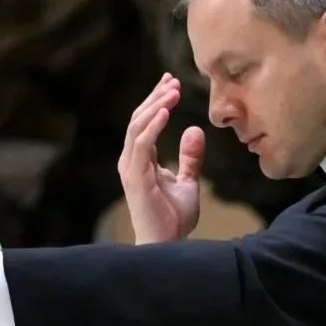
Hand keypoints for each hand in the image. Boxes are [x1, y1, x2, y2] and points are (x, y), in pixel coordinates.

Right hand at [117, 72, 205, 243]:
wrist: (167, 245)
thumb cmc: (173, 218)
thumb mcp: (188, 182)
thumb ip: (190, 158)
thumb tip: (194, 130)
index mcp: (141, 160)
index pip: (145, 123)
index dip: (157, 101)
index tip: (172, 83)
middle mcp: (131, 160)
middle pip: (139, 119)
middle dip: (155, 97)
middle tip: (173, 79)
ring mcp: (131, 168)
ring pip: (138, 127)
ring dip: (155, 106)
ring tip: (173, 90)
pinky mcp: (135, 177)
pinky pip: (142, 145)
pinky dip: (153, 126)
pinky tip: (166, 112)